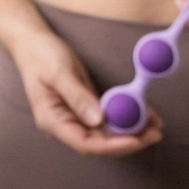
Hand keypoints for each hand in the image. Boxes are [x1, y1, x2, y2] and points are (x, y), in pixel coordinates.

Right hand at [8, 31, 162, 155]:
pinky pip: (108, 119)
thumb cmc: (41, 56)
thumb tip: (99, 120)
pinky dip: (126, 117)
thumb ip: (78, 97)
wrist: (32, 42)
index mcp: (53, 121)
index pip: (86, 144)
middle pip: (100, 143)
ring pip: (107, 133)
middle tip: (155, 133)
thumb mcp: (60, 74)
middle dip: (129, 140)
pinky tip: (145, 113)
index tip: (135, 140)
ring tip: (157, 125)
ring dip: (132, 131)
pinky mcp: (85, 107)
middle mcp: (65, 124)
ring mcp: (76, 117)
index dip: (112, 146)